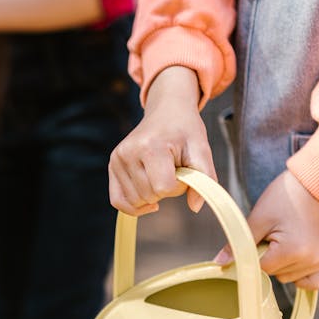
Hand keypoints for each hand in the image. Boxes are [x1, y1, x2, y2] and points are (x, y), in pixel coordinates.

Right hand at [108, 66, 217, 215]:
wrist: (166, 110)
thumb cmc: (184, 130)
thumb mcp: (202, 149)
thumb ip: (205, 178)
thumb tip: (195, 207)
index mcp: (150, 146)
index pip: (164, 188)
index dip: (179, 186)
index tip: (184, 170)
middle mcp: (129, 152)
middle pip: (150, 196)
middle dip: (167, 190)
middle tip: (173, 169)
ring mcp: (117, 159)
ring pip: (136, 201)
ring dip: (153, 195)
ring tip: (160, 172)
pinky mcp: (113, 165)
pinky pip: (118, 201)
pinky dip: (133, 206)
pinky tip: (148, 201)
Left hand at [215, 170, 318, 289]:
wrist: (309, 186)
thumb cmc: (282, 198)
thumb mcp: (257, 219)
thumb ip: (239, 244)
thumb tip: (219, 263)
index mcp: (293, 250)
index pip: (263, 269)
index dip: (256, 255)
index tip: (260, 239)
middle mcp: (311, 259)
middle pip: (277, 275)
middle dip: (270, 259)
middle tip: (275, 236)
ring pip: (289, 278)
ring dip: (283, 265)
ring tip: (286, 241)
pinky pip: (312, 282)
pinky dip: (301, 276)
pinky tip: (295, 260)